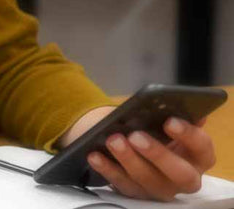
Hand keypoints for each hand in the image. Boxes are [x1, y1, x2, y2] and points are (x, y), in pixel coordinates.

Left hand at [68, 110, 217, 200]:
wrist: (133, 142)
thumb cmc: (156, 129)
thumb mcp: (165, 120)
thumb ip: (173, 114)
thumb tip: (177, 103)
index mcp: (199, 156)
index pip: (203, 147)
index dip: (189, 135)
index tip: (169, 121)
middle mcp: (185, 178)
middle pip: (180, 173)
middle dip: (158, 154)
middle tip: (135, 136)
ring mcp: (161, 189)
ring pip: (148, 180)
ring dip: (128, 160)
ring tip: (112, 140)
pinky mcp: (137, 193)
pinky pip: (122, 185)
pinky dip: (107, 169)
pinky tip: (95, 155)